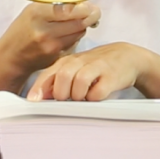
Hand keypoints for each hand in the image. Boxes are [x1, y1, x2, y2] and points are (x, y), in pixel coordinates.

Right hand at [0, 2, 100, 93]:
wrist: (12, 56)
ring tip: (76, 21)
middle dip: (89, 16)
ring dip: (82, 26)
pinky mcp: (56, 57)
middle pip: (79, 22)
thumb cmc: (22, 29)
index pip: (70, 9)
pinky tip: (67, 34)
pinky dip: (75, 37)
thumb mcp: (33, 10)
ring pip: (79, 33)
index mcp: (37, 14)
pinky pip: (74, 43)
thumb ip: (55, 4)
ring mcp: (52, 46)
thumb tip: (82, 2)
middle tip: (93, 12)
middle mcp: (45, 31)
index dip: (85, 8)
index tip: (90, 6)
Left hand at [27, 42, 150, 101]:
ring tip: (83, 97)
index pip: (48, 74)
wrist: (126, 57)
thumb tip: (38, 97)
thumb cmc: (95, 66)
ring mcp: (96, 68)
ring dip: (78, 96)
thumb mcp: (74, 69)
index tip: (33, 102)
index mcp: (67, 61)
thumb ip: (56, 80)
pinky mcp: (111, 77)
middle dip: (61, 94)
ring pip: (79, 84)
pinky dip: (93, 98)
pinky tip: (96, 96)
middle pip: (62, 78)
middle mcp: (80, 62)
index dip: (39, 89)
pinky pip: (97, 93)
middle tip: (67, 100)